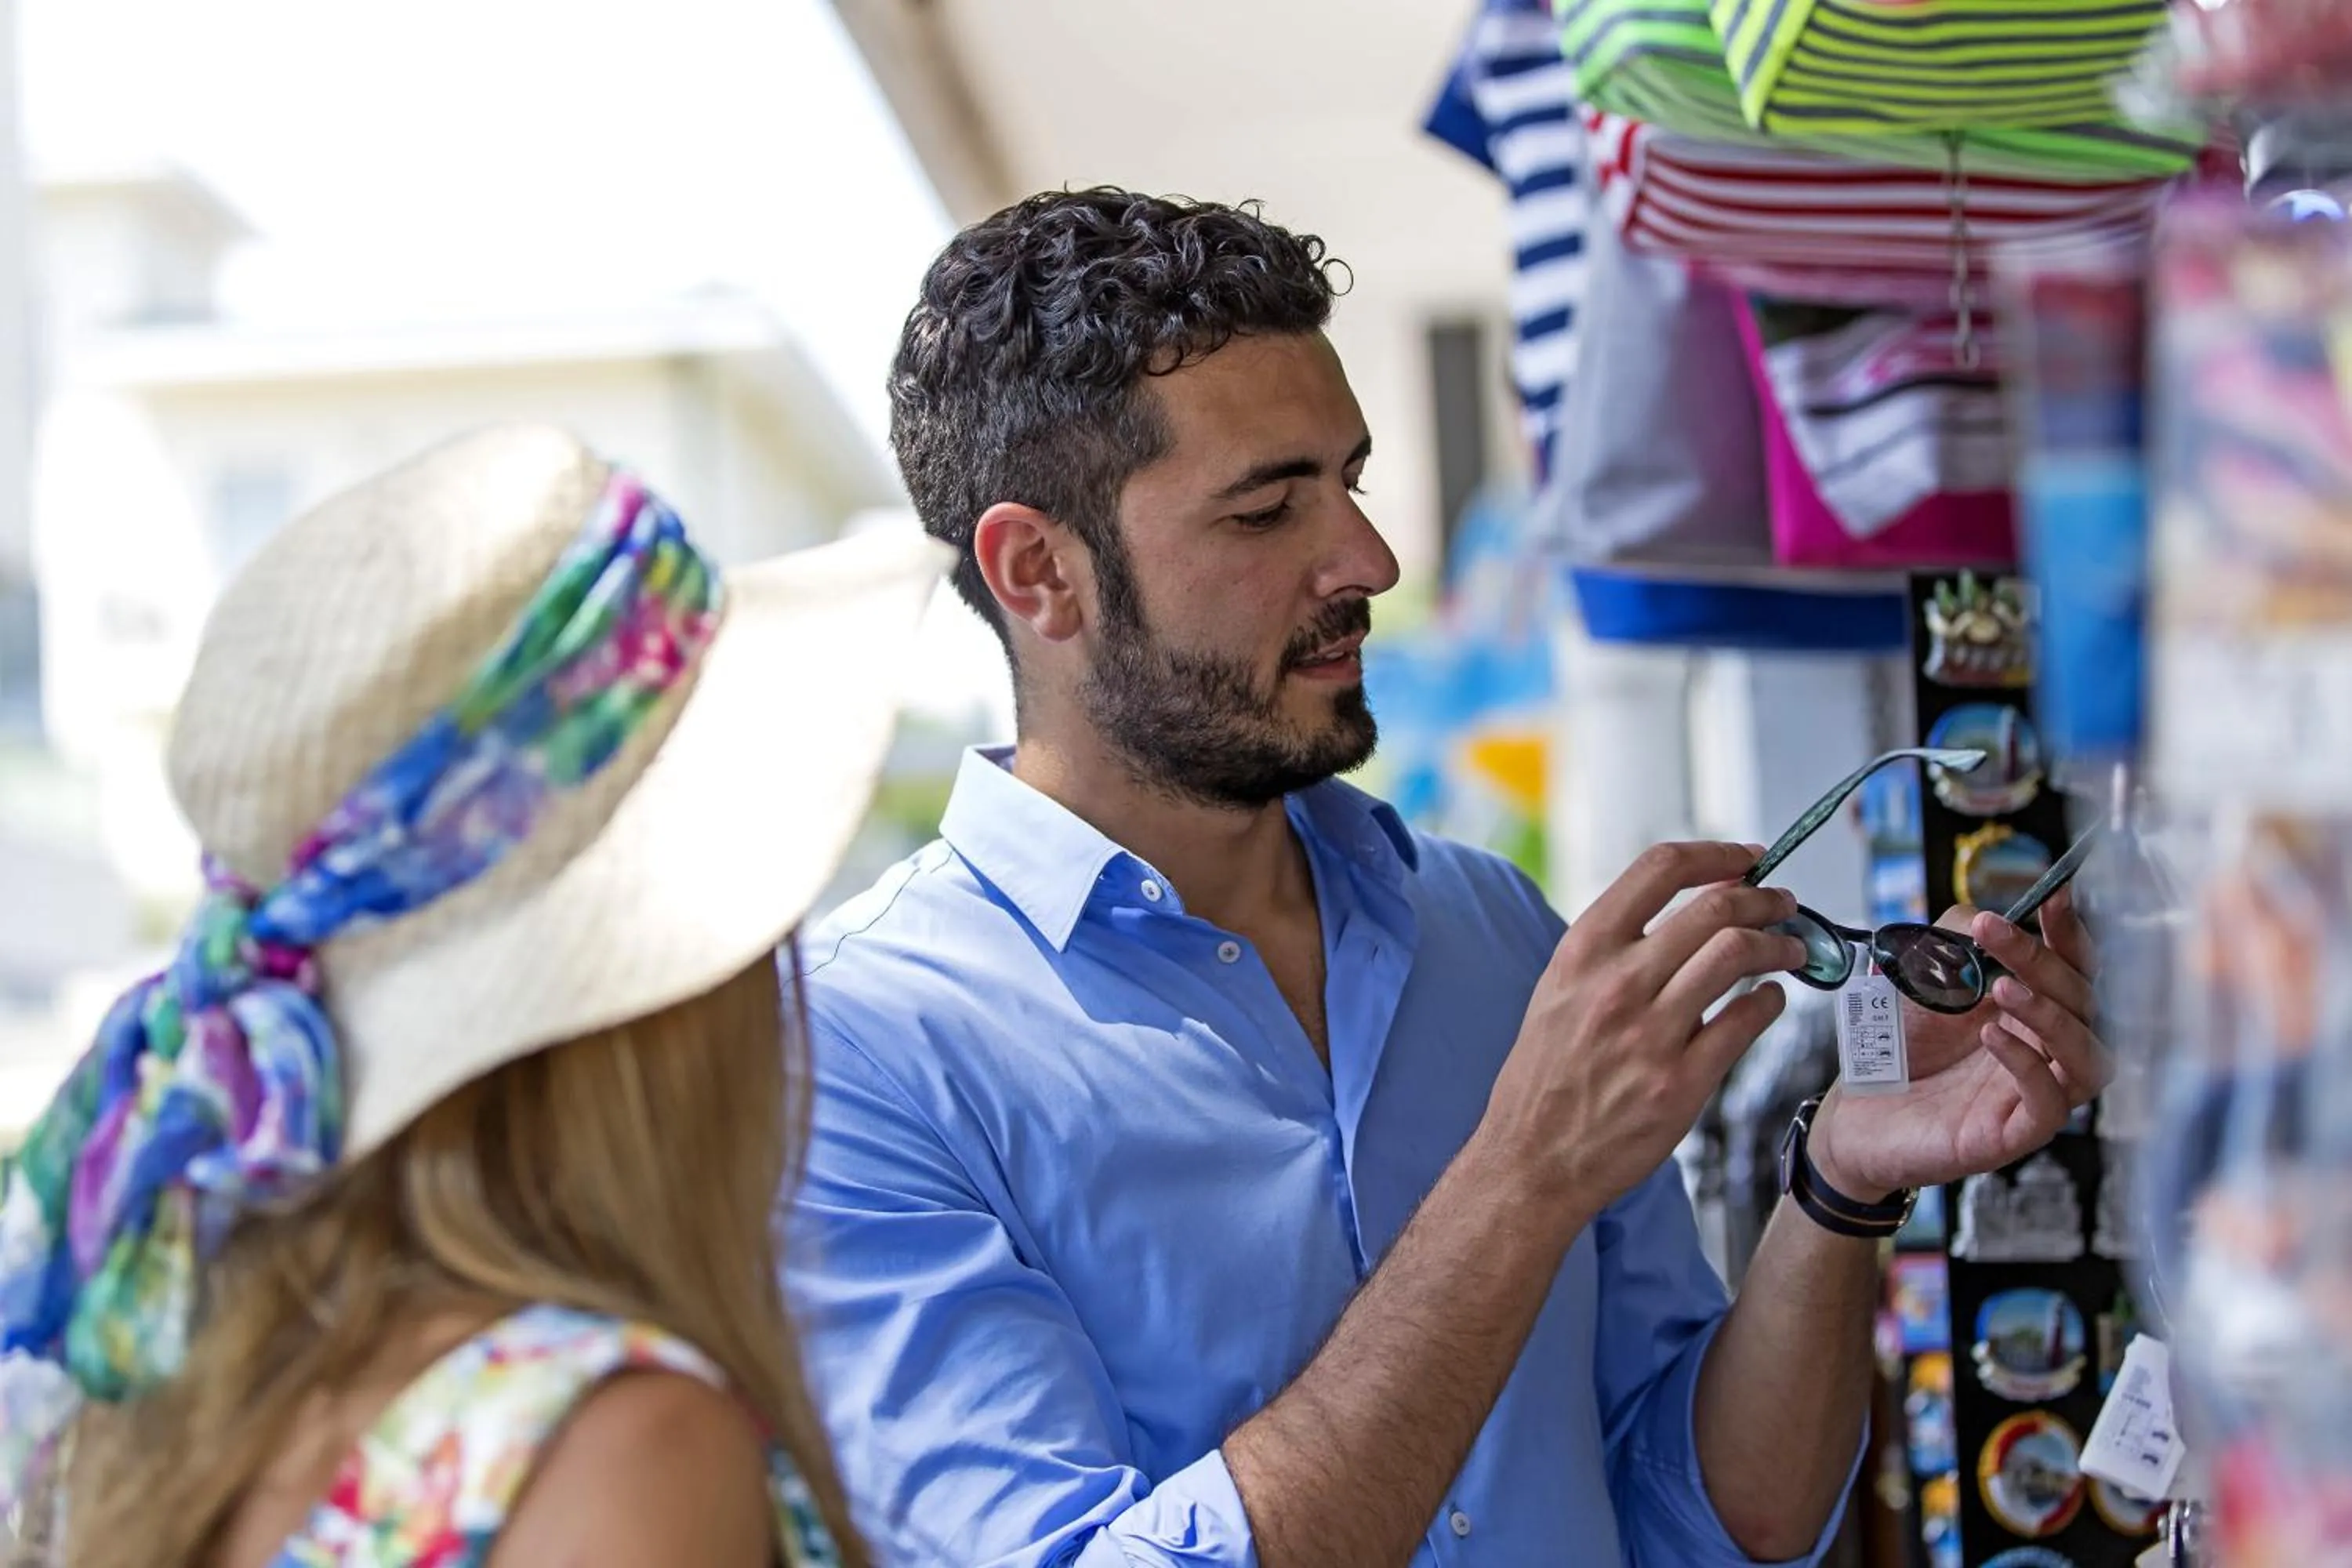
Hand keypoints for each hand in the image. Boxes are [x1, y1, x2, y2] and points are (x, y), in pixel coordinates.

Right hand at [1482, 843, 1809, 1210]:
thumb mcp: (1560, 990)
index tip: (1747, 858)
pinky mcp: (1681, 1083)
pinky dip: (1770, 1001)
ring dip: (1779, 944)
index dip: (1717, 853)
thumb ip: (1614, 948)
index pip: (1660, 869)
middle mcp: (1616, 984)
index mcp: (1583, 951)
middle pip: (1714, 907)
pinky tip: (1770, 1000)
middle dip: (1764, 898)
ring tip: (1791, 949)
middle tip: (1783, 904)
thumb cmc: (1547, 1074)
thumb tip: (1685, 907)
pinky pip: (1745, 1022)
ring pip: (1737, 954)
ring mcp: (1651, 1034)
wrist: (1533, 1159)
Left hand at [1809, 884, 2108, 1203]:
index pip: (2073, 968)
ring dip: (2052, 1016)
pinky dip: (2028, 1065)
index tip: (2055, 896)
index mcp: (2027, 1009)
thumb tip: (1982, 919)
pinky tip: (1992, 1037)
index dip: (2070, 932)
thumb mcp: (1918, 980)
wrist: (1853, 1111)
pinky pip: (2051, 1104)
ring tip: (2003, 989)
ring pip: (2089, 1058)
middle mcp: (2042, 1048)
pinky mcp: (2013, 1133)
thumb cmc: (1894, 1048)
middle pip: (2083, 1003)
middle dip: (2042, 961)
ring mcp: (2032, 1092)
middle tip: (1994, 932)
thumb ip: (1952, 942)